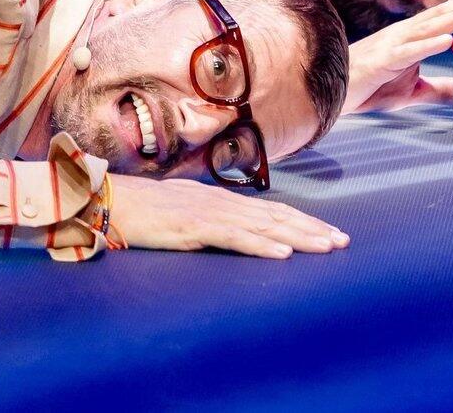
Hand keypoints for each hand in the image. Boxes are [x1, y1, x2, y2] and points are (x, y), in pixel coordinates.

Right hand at [108, 174, 348, 258]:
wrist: (109, 200)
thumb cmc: (141, 210)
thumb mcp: (182, 213)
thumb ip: (208, 220)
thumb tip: (231, 230)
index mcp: (219, 199)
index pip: (270, 210)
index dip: (302, 220)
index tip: (328, 232)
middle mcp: (221, 202)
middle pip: (276, 215)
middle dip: (311, 228)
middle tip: (343, 241)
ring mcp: (209, 213)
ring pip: (264, 225)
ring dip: (298, 236)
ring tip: (326, 247)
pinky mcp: (194, 227)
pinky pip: (234, 238)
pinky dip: (261, 245)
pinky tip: (282, 253)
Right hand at [343, 0, 452, 113]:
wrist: (331, 92)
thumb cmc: (366, 87)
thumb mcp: (411, 91)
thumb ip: (437, 89)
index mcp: (410, 38)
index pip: (446, 18)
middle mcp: (404, 34)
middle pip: (444, 14)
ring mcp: (393, 45)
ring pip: (431, 26)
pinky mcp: (383, 61)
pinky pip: (409, 51)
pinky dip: (428, 44)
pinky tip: (447, 40)